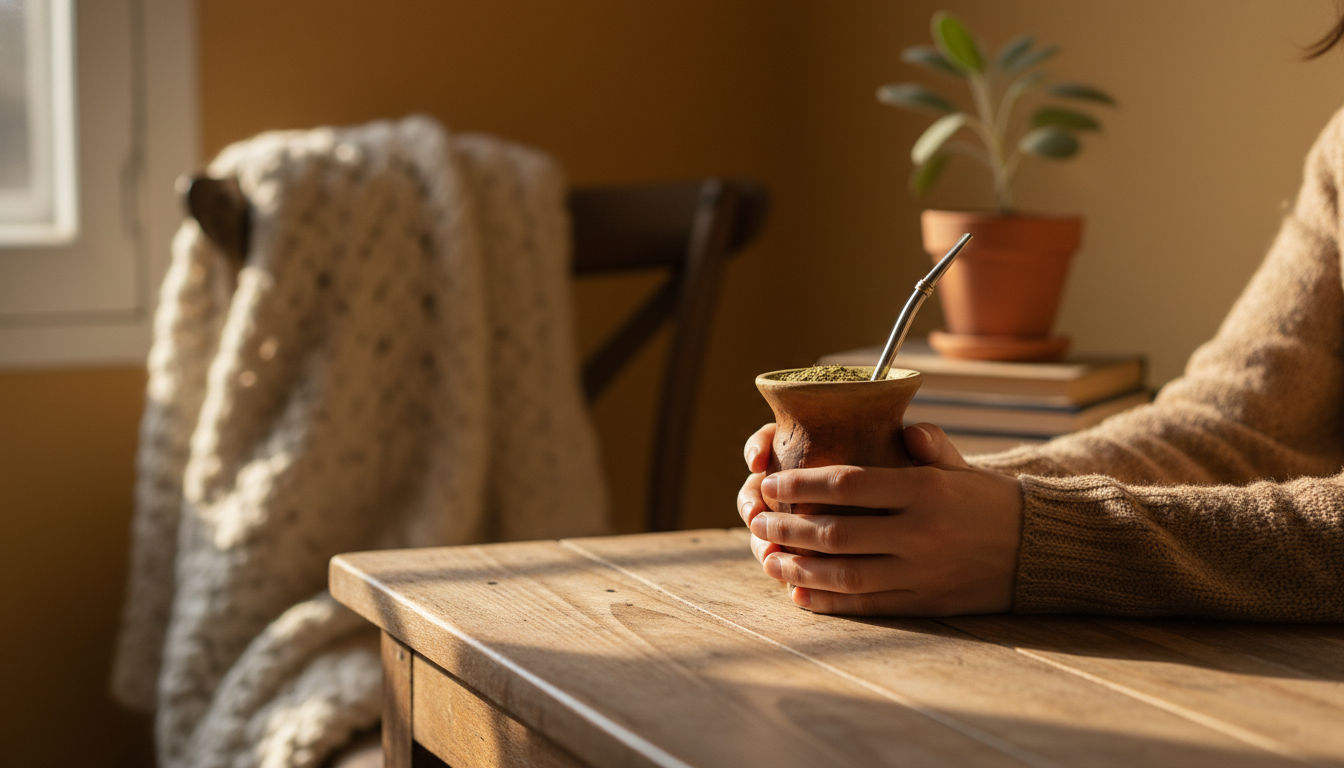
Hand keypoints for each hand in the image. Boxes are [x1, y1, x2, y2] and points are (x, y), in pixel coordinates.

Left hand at [736, 422, 1021, 616]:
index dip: (801, 485)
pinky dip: (829, 601)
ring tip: (769, 559)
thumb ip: (928, 445)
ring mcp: (922, 571)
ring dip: (799, 568)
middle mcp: (920, 532)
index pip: (848, 484)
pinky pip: (868, 604)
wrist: (1040, 550)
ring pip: (845, 572)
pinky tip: (800, 595)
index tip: (770, 484)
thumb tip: (903, 429)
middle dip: (788, 527)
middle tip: (758, 520)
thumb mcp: (961, 467)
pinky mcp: (925, 603)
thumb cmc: (990, 501)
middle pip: (837, 531)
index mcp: (925, 490)